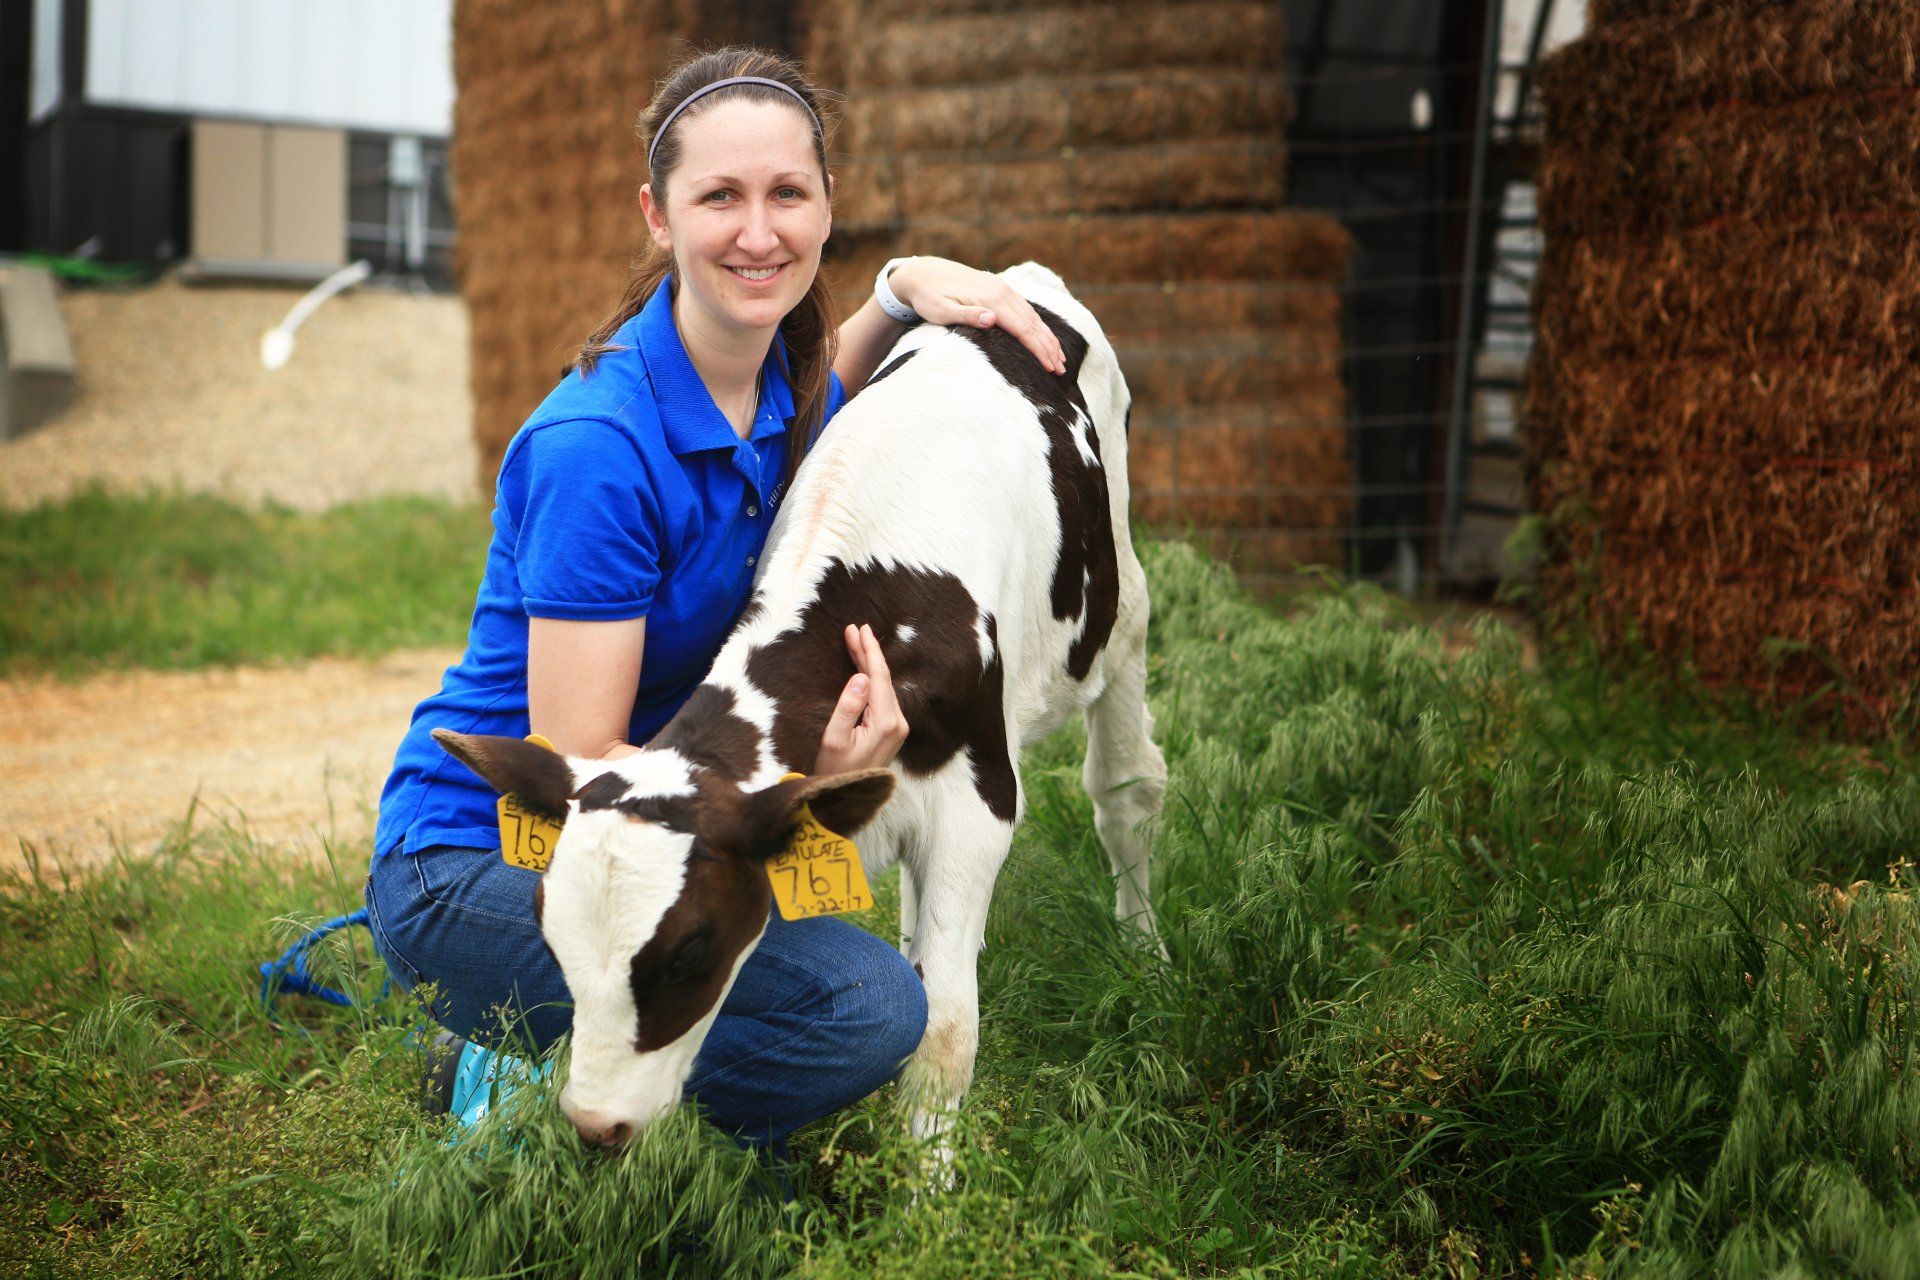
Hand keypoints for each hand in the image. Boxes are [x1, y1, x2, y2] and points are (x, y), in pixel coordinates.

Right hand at [815, 623, 909, 773]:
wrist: (846, 799)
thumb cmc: (835, 771)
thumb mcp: (834, 740)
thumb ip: (847, 707)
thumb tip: (860, 676)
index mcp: (886, 722)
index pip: (879, 677)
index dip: (869, 651)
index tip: (860, 629)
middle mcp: (897, 723)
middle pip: (883, 678)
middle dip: (868, 652)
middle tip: (853, 629)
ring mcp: (898, 727)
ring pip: (883, 686)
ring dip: (870, 663)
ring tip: (855, 642)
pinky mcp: (893, 730)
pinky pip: (883, 696)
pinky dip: (873, 678)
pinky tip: (863, 668)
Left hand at [887, 257, 1067, 374]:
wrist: (923, 272)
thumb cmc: (928, 297)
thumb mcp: (940, 310)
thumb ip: (965, 316)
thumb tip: (992, 320)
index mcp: (991, 299)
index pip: (1022, 328)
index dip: (1038, 349)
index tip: (1050, 367)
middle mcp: (1002, 291)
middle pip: (1033, 323)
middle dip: (1049, 347)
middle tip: (1061, 370)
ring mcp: (1002, 288)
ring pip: (1032, 315)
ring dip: (1047, 337)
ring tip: (1059, 357)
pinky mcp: (1000, 289)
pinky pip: (1025, 309)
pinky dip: (1038, 325)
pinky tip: (1043, 336)